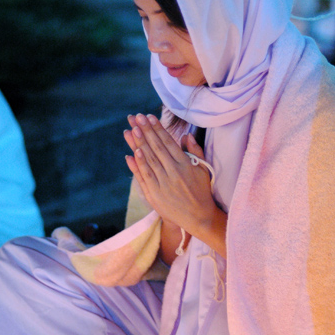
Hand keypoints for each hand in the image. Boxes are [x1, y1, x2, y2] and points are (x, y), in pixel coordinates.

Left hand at [124, 113, 213, 236]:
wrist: (199, 217)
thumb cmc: (201, 191)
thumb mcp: (203, 169)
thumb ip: (195, 151)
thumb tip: (186, 135)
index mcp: (185, 164)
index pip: (168, 142)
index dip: (158, 129)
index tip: (149, 117)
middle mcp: (173, 172)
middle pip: (156, 148)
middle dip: (146, 131)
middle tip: (136, 117)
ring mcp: (163, 184)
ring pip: (149, 160)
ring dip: (139, 144)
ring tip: (131, 129)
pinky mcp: (155, 195)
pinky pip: (145, 177)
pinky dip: (138, 165)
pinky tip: (132, 153)